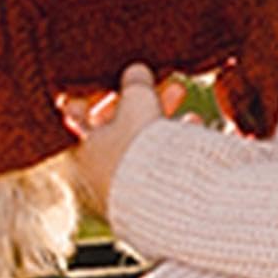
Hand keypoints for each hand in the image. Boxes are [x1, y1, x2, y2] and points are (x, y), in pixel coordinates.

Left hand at [60, 63, 206, 216]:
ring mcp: (118, 193)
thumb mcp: (138, 102)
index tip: (125, 79)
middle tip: (172, 89)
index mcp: (81, 150)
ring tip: (191, 116)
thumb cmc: (140, 148)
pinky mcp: (143, 207)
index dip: (105, 92)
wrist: (164, 202)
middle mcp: (94, 175)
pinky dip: (175, 153)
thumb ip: (135, 83)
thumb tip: (136, 70)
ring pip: (141, 151)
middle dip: (146, 107)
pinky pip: (157, 172)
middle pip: (119, 131)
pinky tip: (196, 139)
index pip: (81, 114)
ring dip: (166, 129)